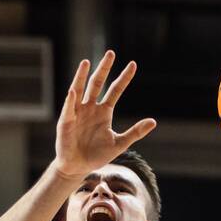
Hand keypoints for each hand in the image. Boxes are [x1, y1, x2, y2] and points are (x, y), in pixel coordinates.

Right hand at [52, 50, 156, 180]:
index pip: (115, 90)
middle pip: (97, 83)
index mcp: (104, 111)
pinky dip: (70, 99)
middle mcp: (90, 108)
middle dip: (104, 69)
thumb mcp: (119, 143)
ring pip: (80, 90)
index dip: (124, 78)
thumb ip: (135, 132)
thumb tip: (153, 121)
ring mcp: (77, 112)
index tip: (133, 64)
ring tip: (86, 62)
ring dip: (82, 76)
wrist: (78, 167)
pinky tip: (73, 90)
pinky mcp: (66, 121)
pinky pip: (68, 108)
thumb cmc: (97, 155)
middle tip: (110, 53)